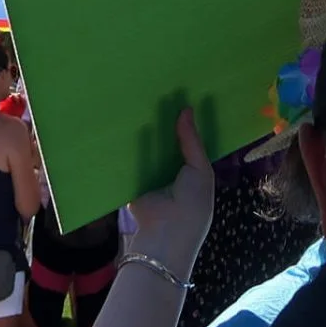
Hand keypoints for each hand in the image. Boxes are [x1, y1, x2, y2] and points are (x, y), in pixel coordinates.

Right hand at [128, 106, 214, 274]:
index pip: (189, 142)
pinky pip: (131, 161)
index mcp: (194, 172)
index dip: (187, 123)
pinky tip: (125, 123)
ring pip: (149, 150)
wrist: (165, 234)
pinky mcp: (133, 182)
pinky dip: (129, 146)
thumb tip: (186, 110)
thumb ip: (192, 141)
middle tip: (158, 92)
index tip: (182, 96)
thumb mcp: (200, 170)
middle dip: (164, 124)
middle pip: (167, 143)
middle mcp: (172, 173)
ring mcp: (152, 177)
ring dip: (145, 132)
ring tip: (140, 101)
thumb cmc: (192, 203)